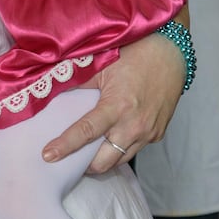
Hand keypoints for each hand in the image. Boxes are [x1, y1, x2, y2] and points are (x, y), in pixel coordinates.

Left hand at [42, 31, 181, 172]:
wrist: (171, 53)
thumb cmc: (135, 55)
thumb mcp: (102, 65)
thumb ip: (77, 83)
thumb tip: (51, 92)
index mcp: (118, 106)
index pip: (86, 132)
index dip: (65, 146)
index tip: (48, 156)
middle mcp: (134, 125)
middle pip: (104, 161)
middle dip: (84, 166)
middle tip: (67, 161)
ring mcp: (148, 132)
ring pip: (120, 160)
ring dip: (102, 161)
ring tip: (86, 156)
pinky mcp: (157, 134)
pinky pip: (134, 150)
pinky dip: (119, 150)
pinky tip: (109, 141)